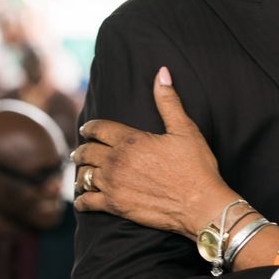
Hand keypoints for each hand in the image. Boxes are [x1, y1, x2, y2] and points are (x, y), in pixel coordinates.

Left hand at [73, 67, 234, 237]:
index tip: (86, 129)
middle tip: (78, 152)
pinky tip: (82, 198)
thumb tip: (162, 72)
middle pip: (86, 152)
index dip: (90, 127)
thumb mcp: (185, 129)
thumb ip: (168, 101)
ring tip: (80, 174)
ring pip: (84, 175)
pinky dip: (81, 199)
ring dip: (80, 173)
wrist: (200, 204)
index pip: (98, 128)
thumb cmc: (196, 166)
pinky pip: (87, 201)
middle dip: (81, 150)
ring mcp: (113, 184)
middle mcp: (116, 161)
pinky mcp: (114, 206)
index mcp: (130, 140)